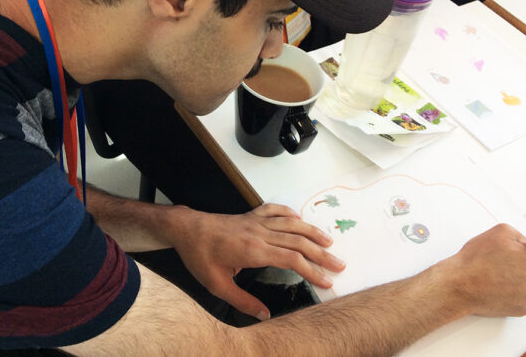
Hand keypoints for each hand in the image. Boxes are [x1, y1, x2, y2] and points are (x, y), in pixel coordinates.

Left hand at [168, 203, 345, 319]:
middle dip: (321, 254)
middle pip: (298, 242)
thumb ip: (242, 301)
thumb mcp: (216, 285)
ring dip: (312, 232)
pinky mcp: (250, 215)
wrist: (186, 229)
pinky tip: (300, 218)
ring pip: (291, 224)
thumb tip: (264, 315)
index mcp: (253, 251)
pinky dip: (290, 213)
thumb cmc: (199, 256)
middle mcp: (259, 233)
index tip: (326, 281)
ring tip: (329, 242)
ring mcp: (256, 221)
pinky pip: (275, 210)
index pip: (292, 260)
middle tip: (339, 264)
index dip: (312, 270)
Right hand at [443, 223, 525, 316]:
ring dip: (522, 277)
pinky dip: (515, 291)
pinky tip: (499, 285)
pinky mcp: (522, 310)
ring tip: (500, 273)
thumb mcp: (501, 231)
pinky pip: (524, 297)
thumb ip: (521, 235)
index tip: (517, 249)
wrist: (461, 285)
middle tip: (506, 260)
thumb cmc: (478, 259)